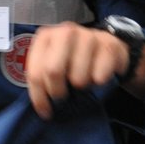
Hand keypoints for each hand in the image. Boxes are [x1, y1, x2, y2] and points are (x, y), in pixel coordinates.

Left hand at [24, 22, 144, 118]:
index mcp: (45, 37)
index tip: (46, 112)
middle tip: (64, 97)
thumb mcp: (53, 63)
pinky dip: (99, 83)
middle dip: (58, 92)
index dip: (39, 97)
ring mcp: (88, 36)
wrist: (106, 47)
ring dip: (81, 87)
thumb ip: (42, 77)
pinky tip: (98, 77)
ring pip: (79, 78)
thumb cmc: (74, 58)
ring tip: (83, 82)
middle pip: (54, 72)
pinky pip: (100, 77)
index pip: (35, 73)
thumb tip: (41, 105)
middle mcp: (65, 32)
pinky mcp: (109, 44)